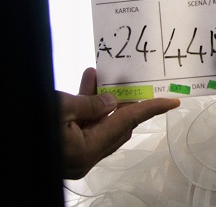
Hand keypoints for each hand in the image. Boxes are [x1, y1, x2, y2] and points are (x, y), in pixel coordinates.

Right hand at [60, 67, 179, 178]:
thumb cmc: (25, 126)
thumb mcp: (59, 108)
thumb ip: (90, 104)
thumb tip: (111, 102)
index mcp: (86, 150)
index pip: (128, 123)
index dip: (152, 108)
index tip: (173, 102)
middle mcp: (84, 157)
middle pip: (117, 124)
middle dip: (124, 100)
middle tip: (131, 79)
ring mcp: (74, 156)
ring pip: (98, 123)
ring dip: (99, 99)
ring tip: (99, 75)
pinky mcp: (65, 149)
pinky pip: (84, 126)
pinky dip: (86, 107)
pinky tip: (85, 84)